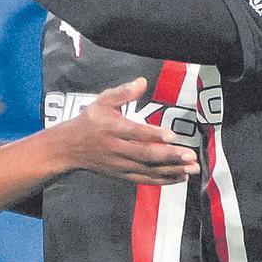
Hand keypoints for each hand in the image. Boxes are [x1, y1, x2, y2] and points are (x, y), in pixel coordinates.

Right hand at [51, 77, 199, 185]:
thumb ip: (123, 92)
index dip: (153, 135)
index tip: (172, 136)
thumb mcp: (102, 101)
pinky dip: (163, 180)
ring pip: (148, 169)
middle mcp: (116, 149)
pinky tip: (180, 178)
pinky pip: (145, 179)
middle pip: (145, 154)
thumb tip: (143, 81)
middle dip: (170, 156)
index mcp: (111, 128)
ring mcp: (120, 165)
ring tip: (192, 169)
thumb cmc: (89, 121)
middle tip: (190, 156)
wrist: (69, 148)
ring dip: (172, 170)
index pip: (135, 133)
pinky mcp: (122, 175)